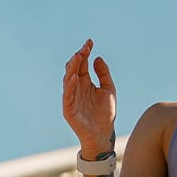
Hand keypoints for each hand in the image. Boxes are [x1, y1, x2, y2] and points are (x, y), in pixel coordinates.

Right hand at [62, 38, 116, 153]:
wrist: (103, 134)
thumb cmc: (105, 113)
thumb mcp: (109, 89)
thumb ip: (104, 74)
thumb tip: (97, 57)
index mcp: (85, 82)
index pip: (82, 63)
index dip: (85, 52)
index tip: (90, 42)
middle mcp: (76, 87)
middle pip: (74, 68)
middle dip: (78, 57)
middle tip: (84, 48)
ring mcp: (71, 97)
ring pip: (68, 79)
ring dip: (72, 68)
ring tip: (78, 57)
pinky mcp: (68, 108)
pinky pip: (67, 95)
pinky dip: (69, 86)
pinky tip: (75, 77)